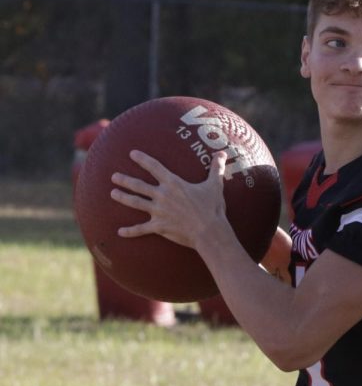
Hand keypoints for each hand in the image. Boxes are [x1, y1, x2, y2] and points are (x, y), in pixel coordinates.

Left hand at [113, 149, 228, 250]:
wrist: (209, 231)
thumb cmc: (213, 208)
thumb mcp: (215, 186)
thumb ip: (216, 168)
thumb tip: (223, 153)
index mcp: (173, 184)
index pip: (154, 167)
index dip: (142, 159)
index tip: (132, 154)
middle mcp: (162, 195)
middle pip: (138, 185)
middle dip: (125, 180)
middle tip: (114, 176)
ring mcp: (158, 211)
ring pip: (135, 203)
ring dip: (122, 198)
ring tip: (112, 193)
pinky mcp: (159, 226)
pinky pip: (141, 229)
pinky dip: (130, 231)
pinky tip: (120, 232)